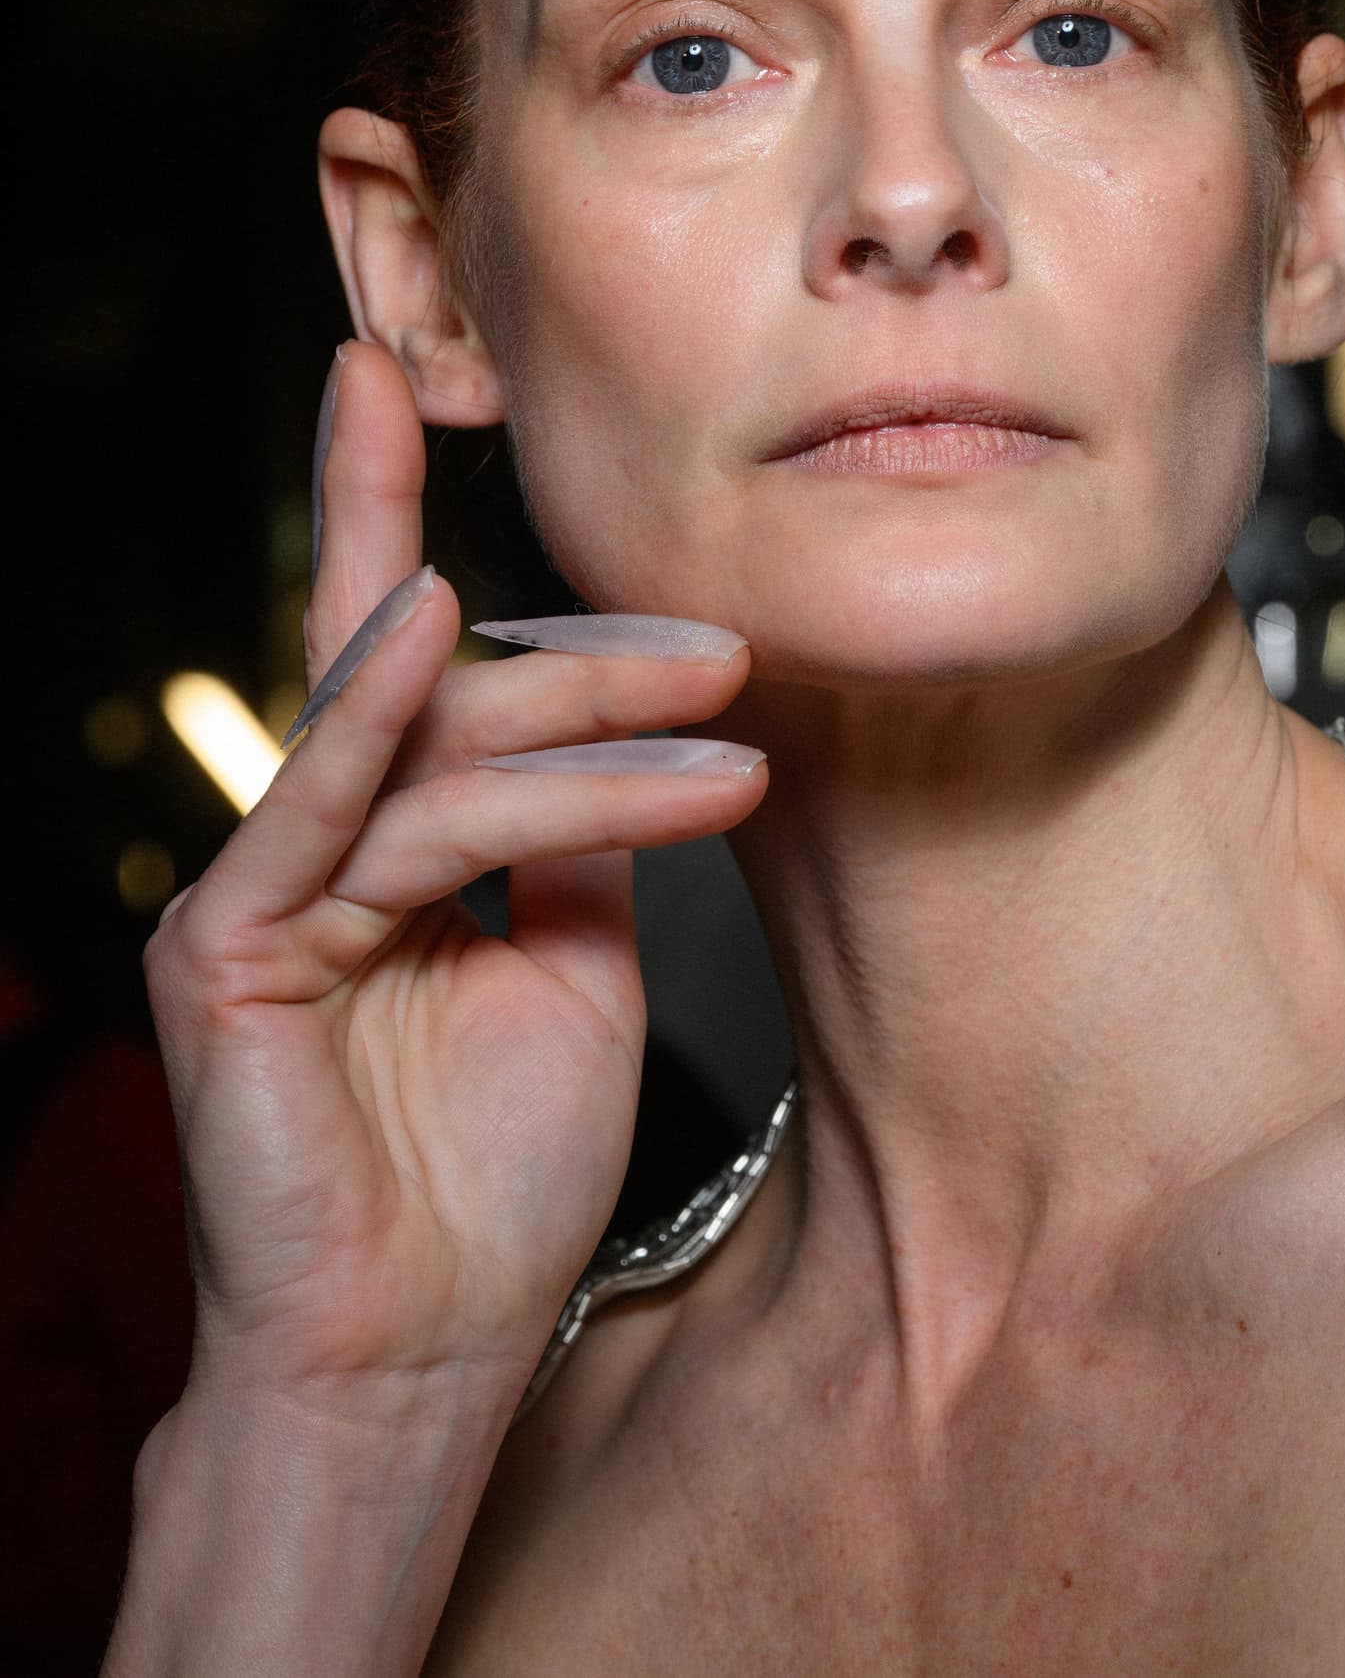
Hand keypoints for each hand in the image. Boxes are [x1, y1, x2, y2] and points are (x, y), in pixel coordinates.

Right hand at [144, 341, 766, 1419]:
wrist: (425, 1354)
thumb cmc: (490, 1178)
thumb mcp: (574, 965)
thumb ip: (573, 838)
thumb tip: (630, 728)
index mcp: (382, 834)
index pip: (404, 649)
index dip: (392, 499)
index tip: (421, 374)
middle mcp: (312, 840)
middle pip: (431, 679)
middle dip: (588, 654)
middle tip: (729, 648)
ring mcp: (264, 890)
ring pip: (425, 748)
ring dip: (576, 720)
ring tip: (713, 702)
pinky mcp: (231, 953)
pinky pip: (329, 818)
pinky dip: (381, 722)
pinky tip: (438, 627)